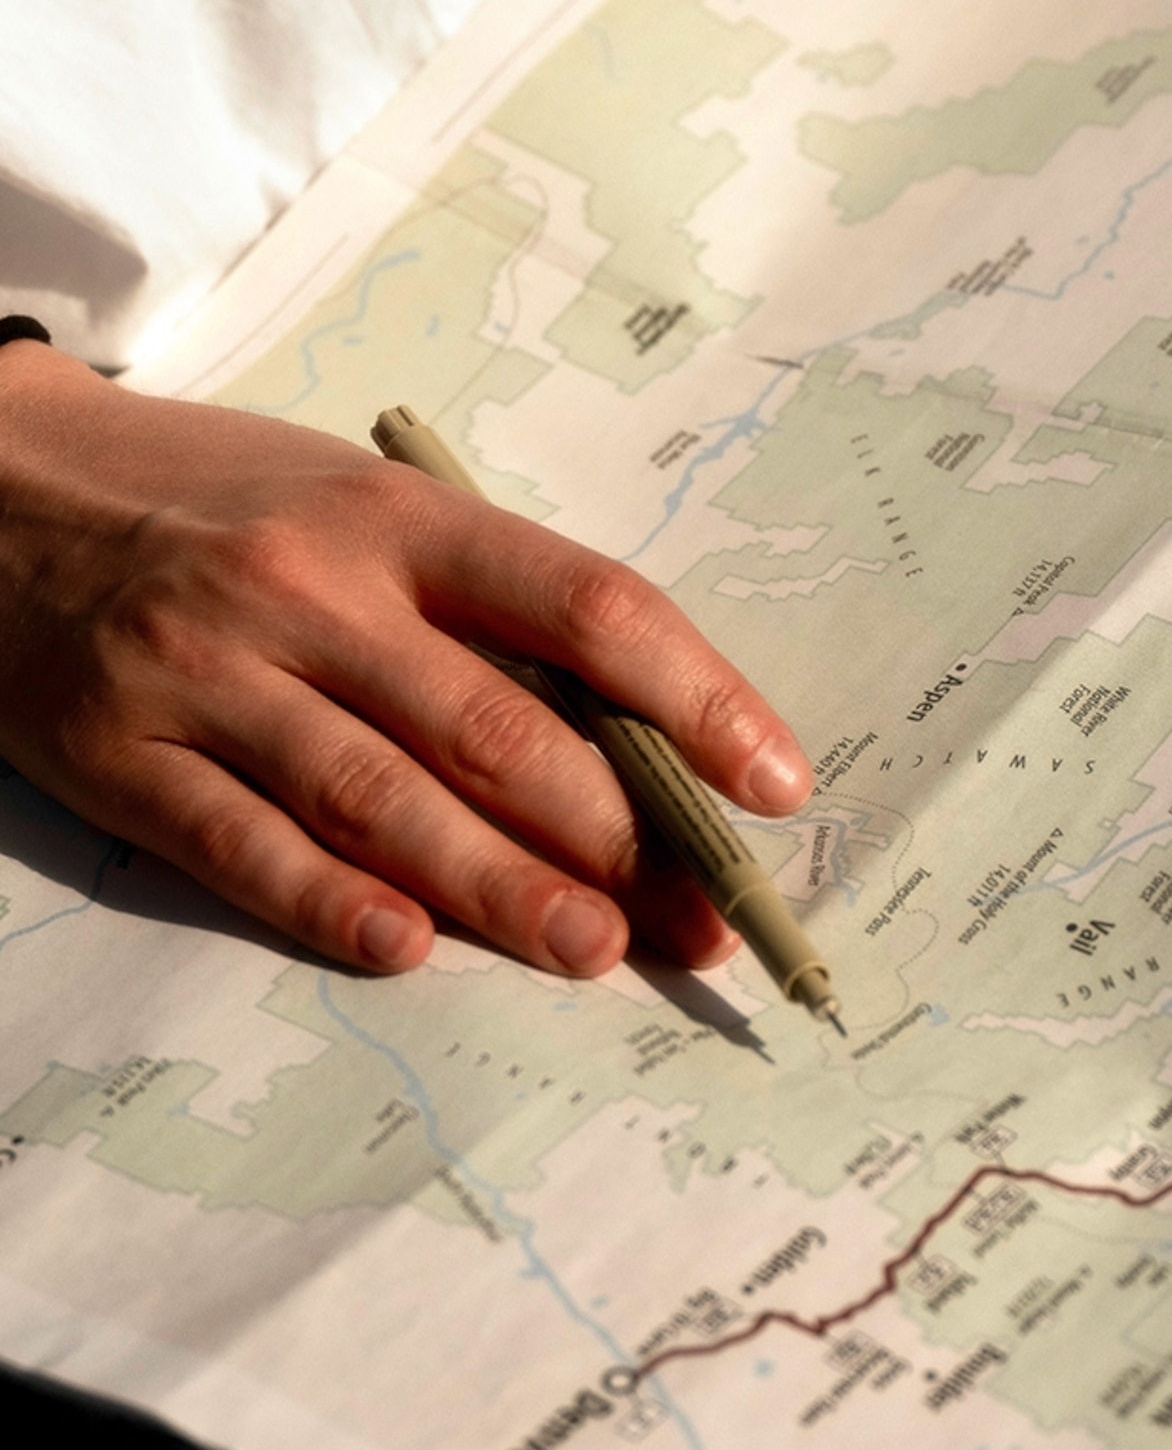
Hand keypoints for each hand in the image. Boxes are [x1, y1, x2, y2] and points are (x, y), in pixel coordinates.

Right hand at [0, 348, 810, 977]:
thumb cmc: (217, 498)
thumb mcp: (356, 498)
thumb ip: (475, 600)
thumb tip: (631, 733)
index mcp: (398, 513)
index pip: (584, 605)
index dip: (696, 699)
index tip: (775, 782)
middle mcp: (313, 588)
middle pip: (497, 725)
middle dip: (618, 835)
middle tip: (701, 920)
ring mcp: (210, 673)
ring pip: (384, 797)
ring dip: (503, 887)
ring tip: (597, 951)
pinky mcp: (118, 752)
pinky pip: (241, 841)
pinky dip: (329, 901)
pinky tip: (409, 947)